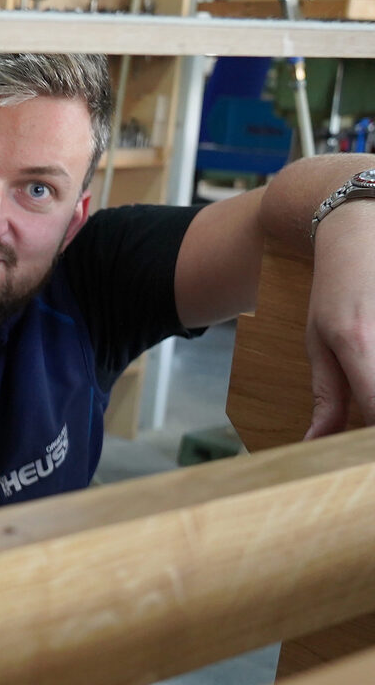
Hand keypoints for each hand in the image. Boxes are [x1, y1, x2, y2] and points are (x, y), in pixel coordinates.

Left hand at [303, 200, 374, 438]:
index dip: (369, 443)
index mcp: (360, 342)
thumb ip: (326, 395)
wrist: (366, 229)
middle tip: (358, 424)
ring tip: (363, 371)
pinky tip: (372, 365)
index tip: (360, 455)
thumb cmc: (338, 288)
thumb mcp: (319, 339)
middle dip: (372, 419)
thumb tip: (316, 444)